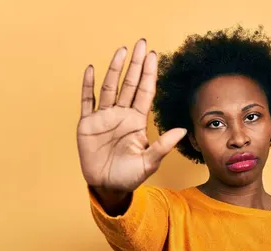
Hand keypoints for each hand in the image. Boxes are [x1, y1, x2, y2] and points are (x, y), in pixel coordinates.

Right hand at [77, 39, 186, 191]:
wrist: (108, 187)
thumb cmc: (130, 176)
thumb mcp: (149, 162)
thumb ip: (164, 145)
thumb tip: (183, 130)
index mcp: (137, 121)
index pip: (144, 92)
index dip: (148, 74)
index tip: (153, 56)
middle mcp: (121, 115)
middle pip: (129, 84)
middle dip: (135, 64)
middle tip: (140, 43)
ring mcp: (104, 117)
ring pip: (109, 87)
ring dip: (115, 69)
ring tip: (121, 50)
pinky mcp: (87, 124)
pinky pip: (87, 101)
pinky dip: (87, 85)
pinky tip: (91, 69)